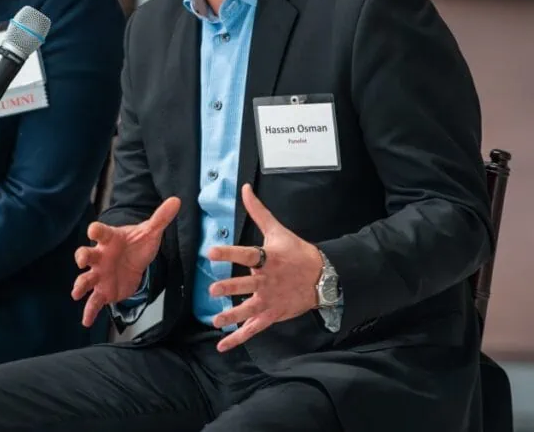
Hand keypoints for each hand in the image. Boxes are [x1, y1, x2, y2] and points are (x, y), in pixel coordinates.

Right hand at [72, 196, 180, 326]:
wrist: (135, 262)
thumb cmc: (137, 245)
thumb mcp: (150, 232)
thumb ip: (161, 218)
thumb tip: (177, 200)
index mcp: (110, 239)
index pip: (100, 232)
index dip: (96, 230)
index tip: (93, 230)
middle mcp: (100, 256)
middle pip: (86, 254)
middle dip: (81, 256)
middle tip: (81, 260)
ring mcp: (99, 274)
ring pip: (86, 279)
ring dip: (80, 285)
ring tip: (76, 293)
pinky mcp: (103, 290)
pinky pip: (94, 301)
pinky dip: (89, 312)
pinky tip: (86, 322)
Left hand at [207, 184, 322, 351]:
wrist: (323, 277)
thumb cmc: (296, 251)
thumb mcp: (277, 230)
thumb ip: (257, 211)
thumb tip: (244, 188)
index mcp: (268, 259)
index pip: (247, 254)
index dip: (229, 253)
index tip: (210, 252)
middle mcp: (268, 280)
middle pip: (247, 285)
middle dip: (230, 288)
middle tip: (213, 290)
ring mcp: (270, 300)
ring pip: (249, 310)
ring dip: (232, 316)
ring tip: (216, 320)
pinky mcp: (272, 315)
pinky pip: (253, 328)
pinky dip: (238, 338)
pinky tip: (222, 344)